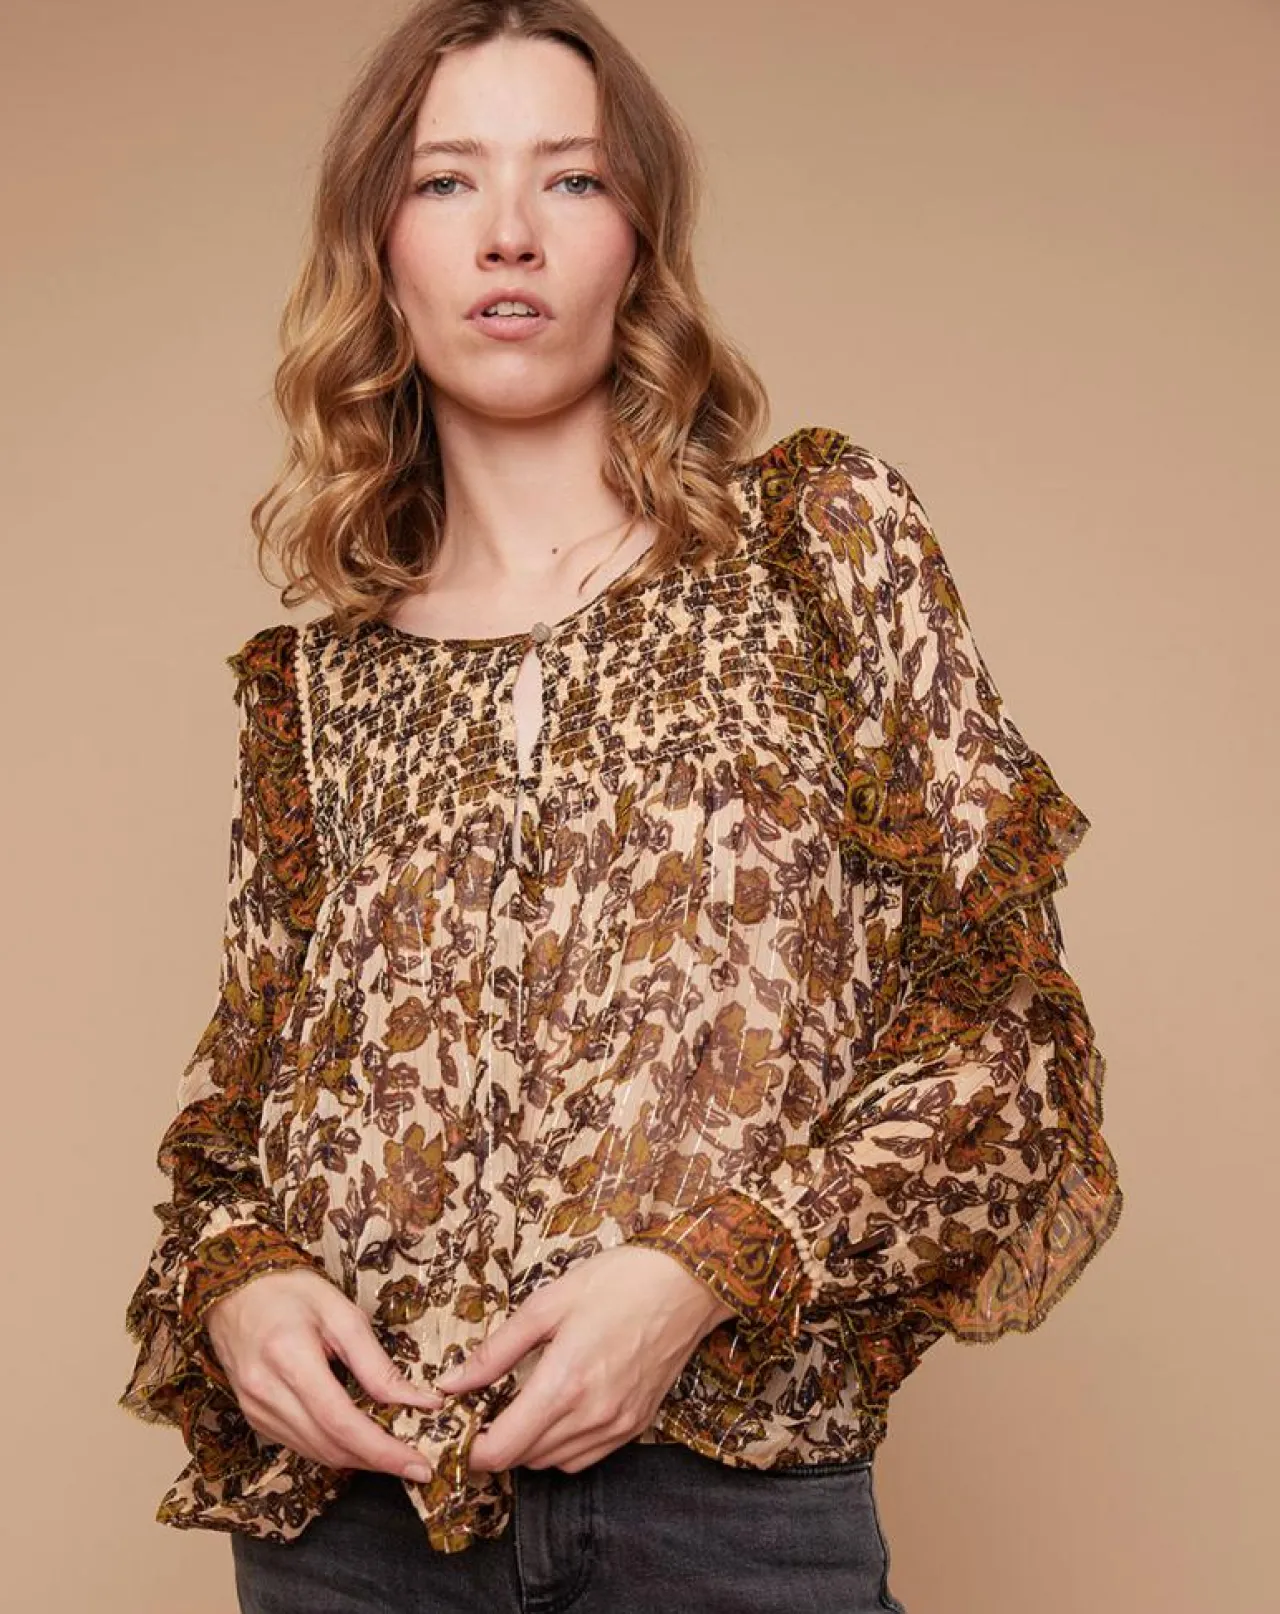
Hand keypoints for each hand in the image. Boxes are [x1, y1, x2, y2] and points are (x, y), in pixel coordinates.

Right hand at [204, 1268, 445, 1479]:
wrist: (235, 1291)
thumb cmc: (291, 1293)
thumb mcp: (342, 1313)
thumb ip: (377, 1363)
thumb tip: (418, 1401)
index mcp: (290, 1359)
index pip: (342, 1422)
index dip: (383, 1451)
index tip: (419, 1465)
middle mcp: (266, 1393)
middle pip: (330, 1446)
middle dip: (377, 1462)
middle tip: (416, 1465)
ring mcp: (256, 1410)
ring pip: (315, 1453)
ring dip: (357, 1460)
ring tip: (393, 1455)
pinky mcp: (255, 1417)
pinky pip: (300, 1445)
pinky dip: (333, 1449)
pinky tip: (357, 1441)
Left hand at [434, 1245, 736, 1475]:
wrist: (688, 1283)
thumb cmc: (618, 1282)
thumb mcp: (547, 1303)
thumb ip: (495, 1350)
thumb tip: (450, 1383)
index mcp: (564, 1384)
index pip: (500, 1450)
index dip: (470, 1447)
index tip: (459, 1423)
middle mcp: (591, 1416)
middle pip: (522, 1460)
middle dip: (496, 1439)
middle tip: (487, 1403)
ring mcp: (617, 1427)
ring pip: (552, 1463)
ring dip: (528, 1444)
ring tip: (524, 1402)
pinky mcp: (636, 1427)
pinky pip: (584, 1458)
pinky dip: (561, 1445)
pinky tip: (560, 1409)